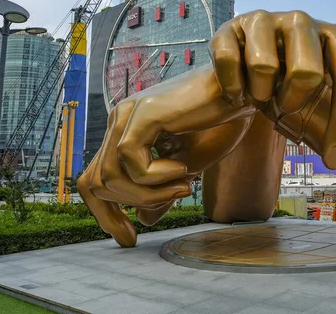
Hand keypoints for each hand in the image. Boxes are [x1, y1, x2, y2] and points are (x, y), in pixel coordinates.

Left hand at [77, 66, 256, 246]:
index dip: (104, 215)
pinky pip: (130, 160)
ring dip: (148, 194)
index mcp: (125, 131)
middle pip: (94, 182)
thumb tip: (144, 219)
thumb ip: (161, 192)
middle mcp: (120, 121)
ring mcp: (128, 114)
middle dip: (119, 211)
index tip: (129, 239)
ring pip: (110, 176)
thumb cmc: (218, 126)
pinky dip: (156, 177)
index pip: (95, 178)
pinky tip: (183, 169)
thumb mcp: (187, 170)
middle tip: (159, 214)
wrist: (241, 96)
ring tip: (183, 187)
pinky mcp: (143, 112)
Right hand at [210, 10, 335, 168]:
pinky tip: (238, 89)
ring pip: (266, 67)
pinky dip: (235, 87)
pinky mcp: (230, 27)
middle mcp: (304, 20)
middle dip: (295, 104)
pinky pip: (231, 62)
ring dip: (263, 94)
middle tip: (286, 107)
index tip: (334, 160)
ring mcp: (264, 19)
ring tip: (262, 93)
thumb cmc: (300, 82)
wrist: (250, 70)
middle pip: (308, 73)